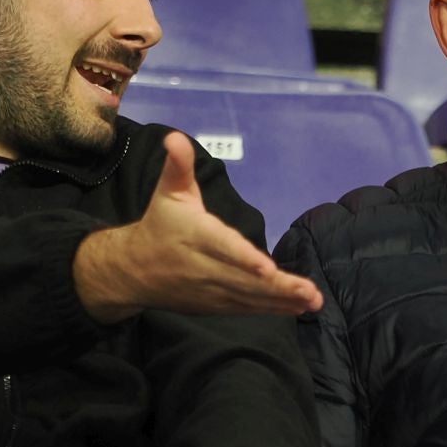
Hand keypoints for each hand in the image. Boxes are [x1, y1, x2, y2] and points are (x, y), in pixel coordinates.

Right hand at [74, 132, 323, 322]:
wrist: (133, 271)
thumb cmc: (160, 224)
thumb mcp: (167, 191)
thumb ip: (178, 166)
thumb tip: (175, 138)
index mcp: (196, 235)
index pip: (223, 247)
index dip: (244, 258)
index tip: (268, 268)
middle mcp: (204, 267)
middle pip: (243, 279)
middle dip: (278, 287)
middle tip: (311, 292)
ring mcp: (210, 290)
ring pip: (248, 298)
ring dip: (282, 301)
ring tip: (314, 301)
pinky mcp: (214, 305)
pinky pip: (245, 308)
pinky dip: (271, 309)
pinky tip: (298, 307)